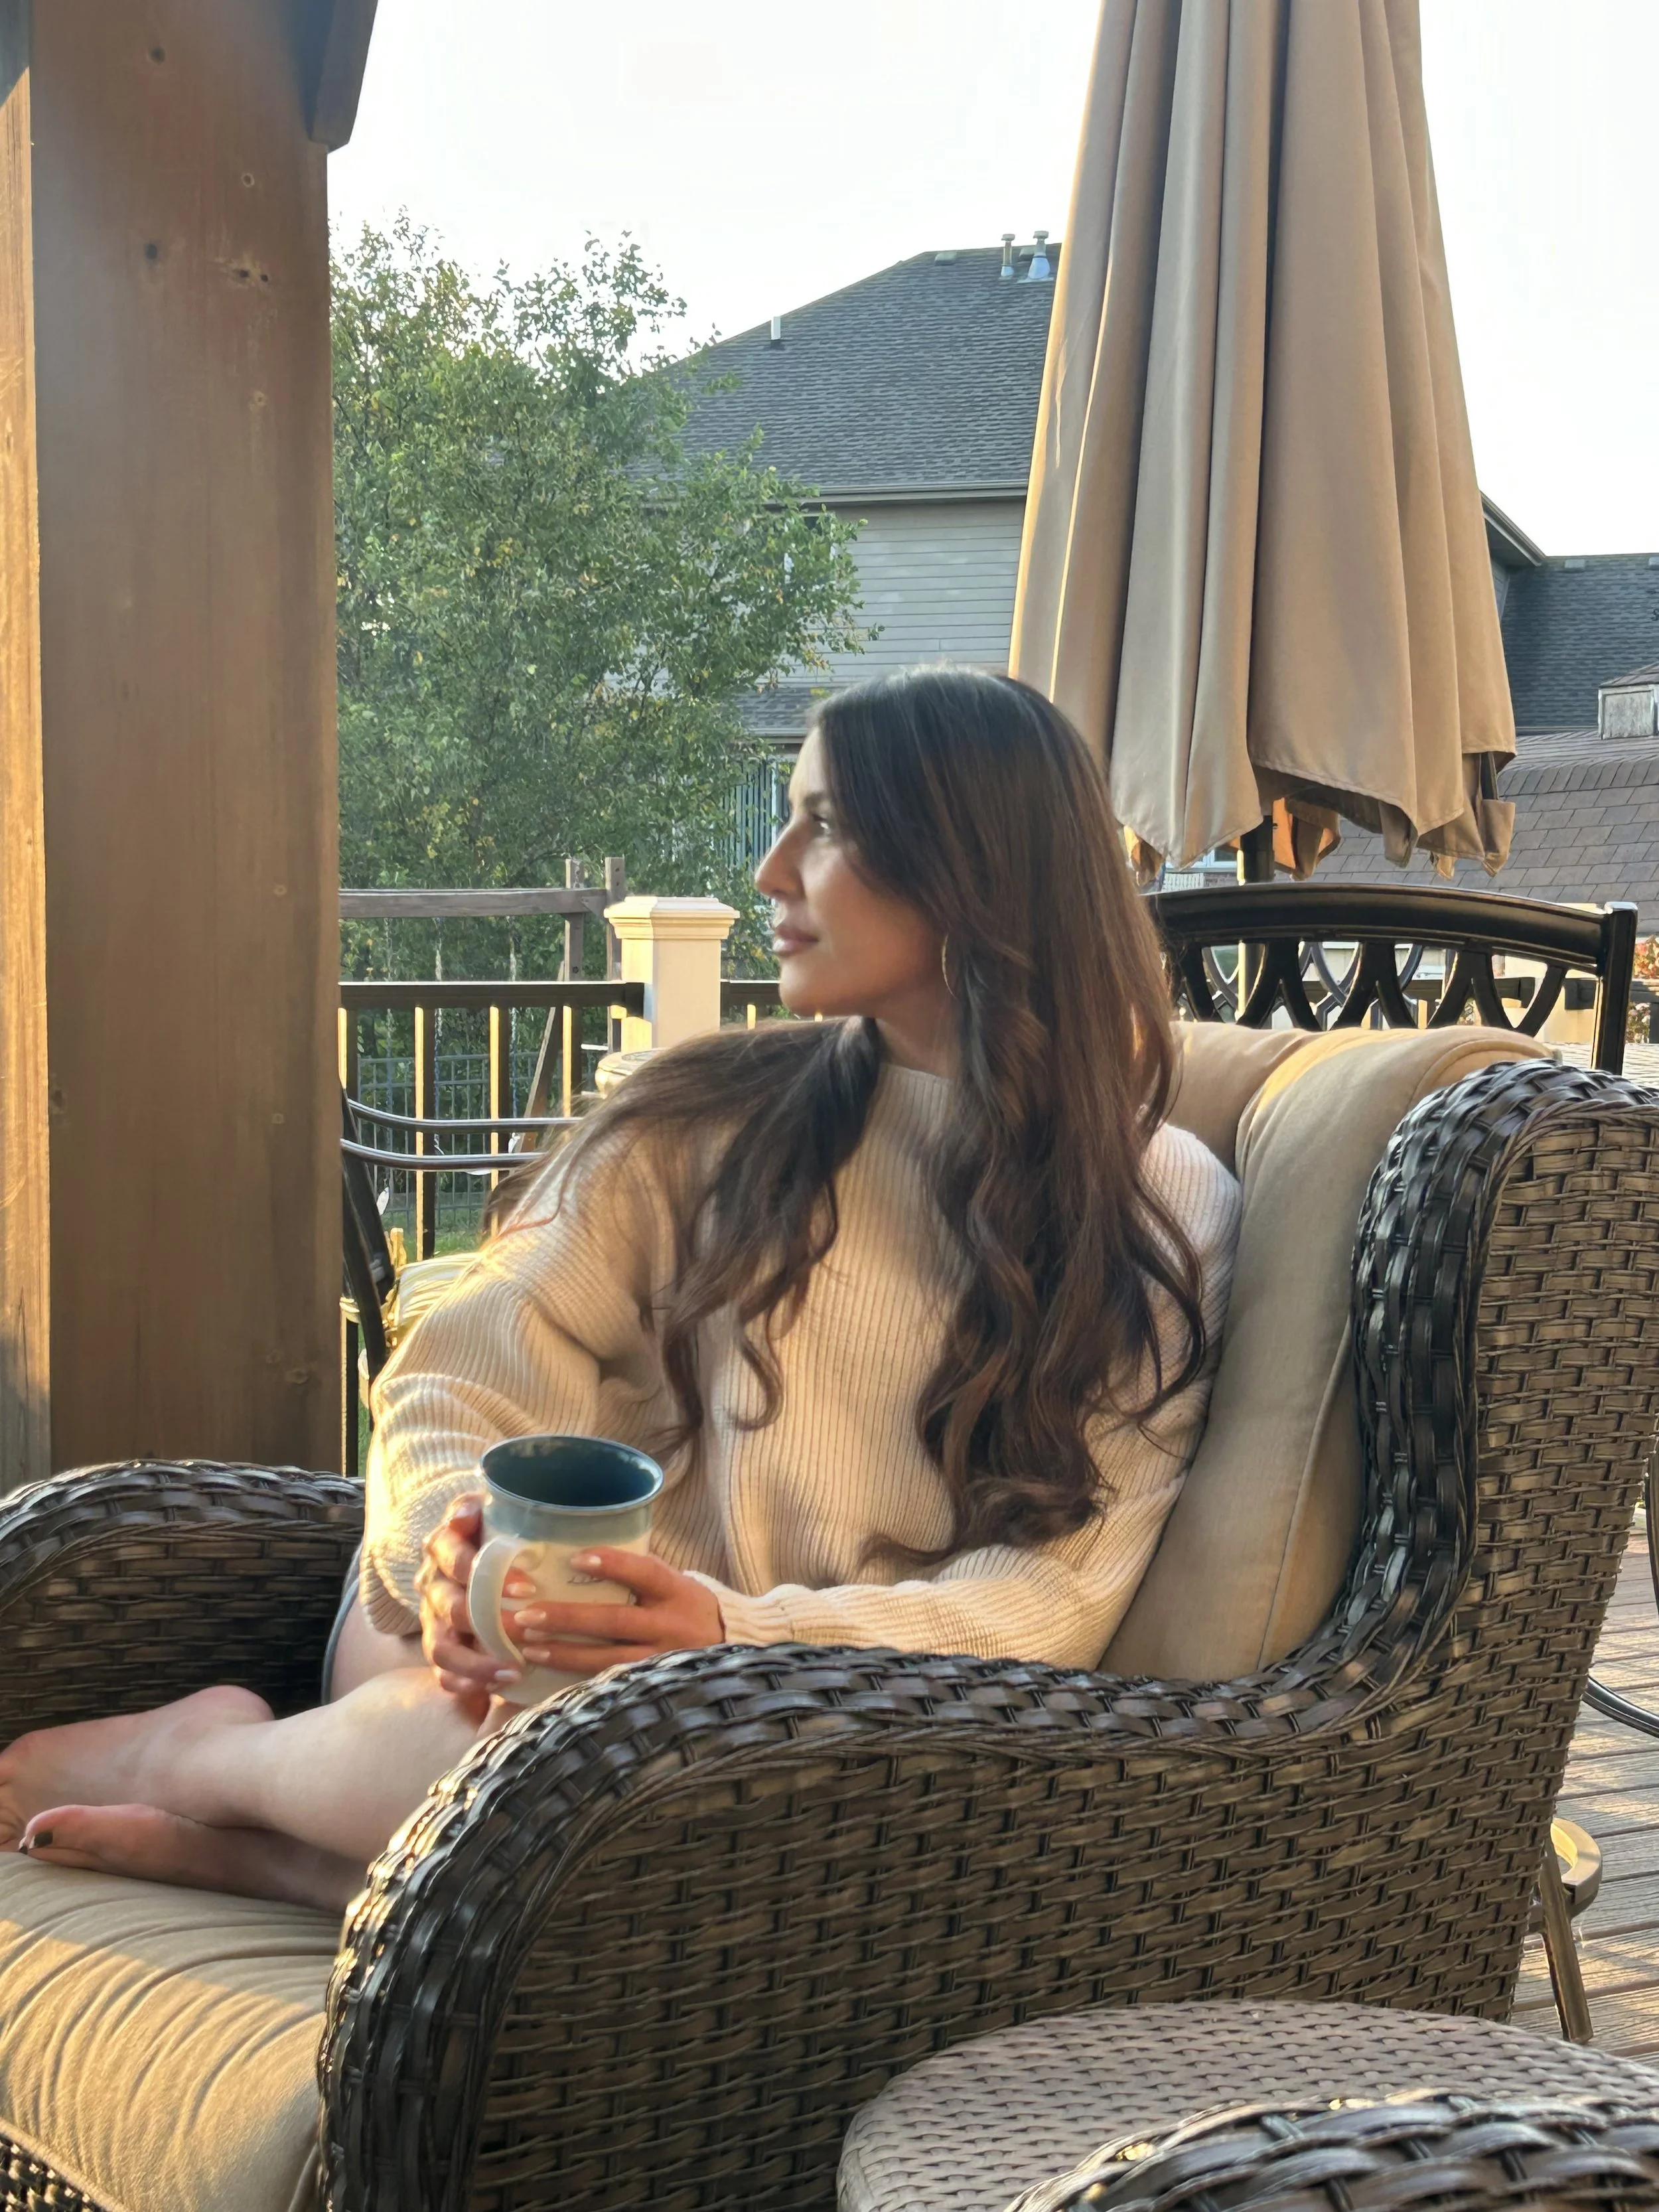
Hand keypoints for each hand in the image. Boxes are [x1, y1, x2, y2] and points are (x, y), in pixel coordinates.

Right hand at [415, 1493, 522, 1718]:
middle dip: (486, 1622)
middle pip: (449, 1607)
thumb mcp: (490, 1507)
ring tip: (512, 1673)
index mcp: (442, 1546)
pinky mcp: (440, 1645)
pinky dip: (464, 1684)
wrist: (473, 1546)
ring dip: (475, 1664)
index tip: (527, 1585)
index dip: (485, 1572)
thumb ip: (481, 1506)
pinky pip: (442, 1672)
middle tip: (527, 1631)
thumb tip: (465, 1514)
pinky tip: (492, 1691)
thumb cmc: (493, 1527)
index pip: (454, 1558)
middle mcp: (433, 1583)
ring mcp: (433, 1618)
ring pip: (441, 1648)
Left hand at [507, 1549, 723, 1675]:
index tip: (576, 1559)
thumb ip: (639, 1573)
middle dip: (567, 1619)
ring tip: (528, 1647)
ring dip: (564, 1653)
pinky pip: (610, 1684)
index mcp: (677, 1592)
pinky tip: (549, 1676)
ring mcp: (661, 1661)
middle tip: (526, 1615)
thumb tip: (578, 1557)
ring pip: (607, 1659)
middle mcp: (670, 1626)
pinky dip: (578, 1679)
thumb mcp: (676, 1583)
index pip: (645, 1572)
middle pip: (615, 1621)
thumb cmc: (689, 1607)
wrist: (732, 1649)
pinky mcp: (651, 1687)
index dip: (612, 1565)